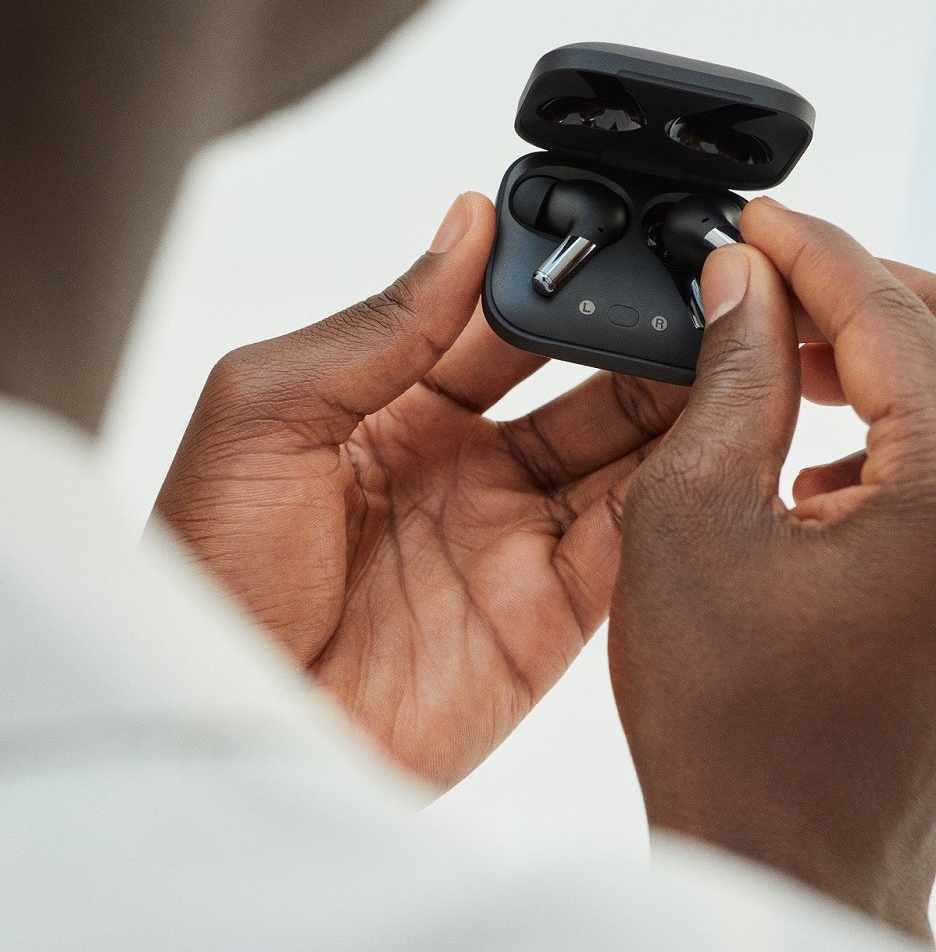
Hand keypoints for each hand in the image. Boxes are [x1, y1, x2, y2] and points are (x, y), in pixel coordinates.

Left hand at [156, 193, 687, 786]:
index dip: (557, 282)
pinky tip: (718, 437)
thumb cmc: (211, 575)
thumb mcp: (266, 414)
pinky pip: (629, 545)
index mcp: (388, 412)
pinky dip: (679, 495)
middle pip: (580, 387)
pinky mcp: (545, 619)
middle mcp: (459, 472)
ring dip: (680, 404)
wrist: (230, 725)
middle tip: (706, 287)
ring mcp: (508, 543)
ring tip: (740, 343)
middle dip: (642, 337)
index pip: (497, 327)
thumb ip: (379, 325)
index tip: (618, 232)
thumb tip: (464, 226)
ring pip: (624, 459)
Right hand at [609, 197, 935, 940]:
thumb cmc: (736, 727)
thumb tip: (742, 287)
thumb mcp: (692, 523)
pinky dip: (896, 438)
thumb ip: (728, 380)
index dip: (813, 251)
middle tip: (766, 285)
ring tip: (782, 365)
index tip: (756, 221)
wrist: (788, 863)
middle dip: (862, 296)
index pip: (894, 317)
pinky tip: (820, 458)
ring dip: (880, 365)